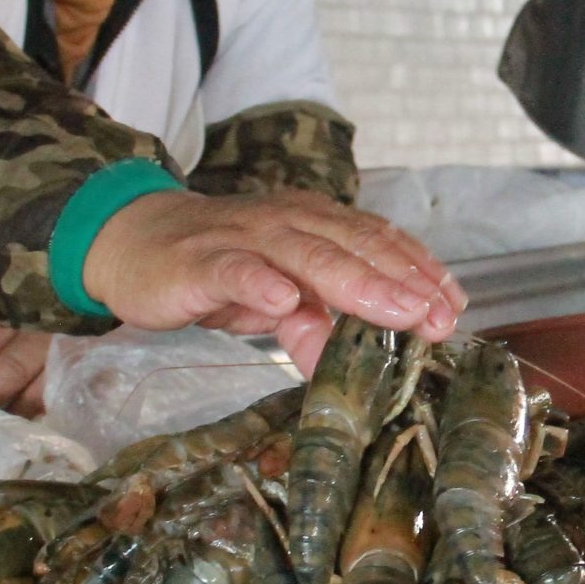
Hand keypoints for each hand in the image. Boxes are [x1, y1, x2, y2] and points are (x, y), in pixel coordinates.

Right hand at [82, 189, 465, 373]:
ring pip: (307, 255)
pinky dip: (260, 283)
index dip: (418, 270)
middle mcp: (286, 222)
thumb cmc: (216, 269)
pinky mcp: (199, 261)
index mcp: (312, 223)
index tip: (453, 305)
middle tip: (438, 317)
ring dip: (356, 282)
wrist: (131, 243)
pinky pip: (235, 270)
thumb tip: (349, 361)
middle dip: (402, 282)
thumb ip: (314, 323)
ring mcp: (243, 239)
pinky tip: (286, 301)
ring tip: (396, 310)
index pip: (377, 240)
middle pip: (353, 246)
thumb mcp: (274, 301)